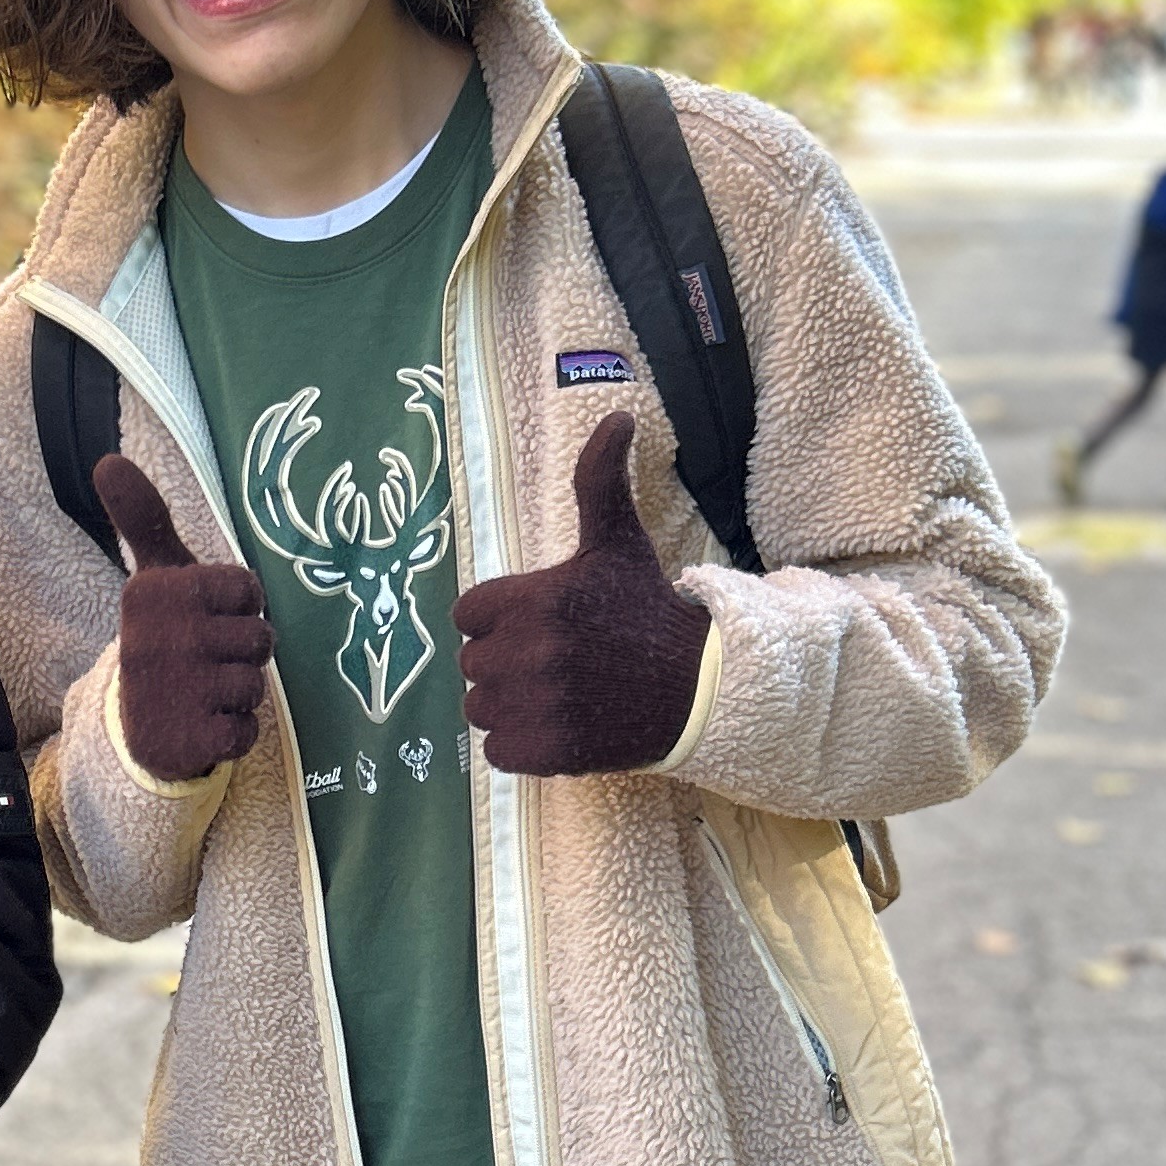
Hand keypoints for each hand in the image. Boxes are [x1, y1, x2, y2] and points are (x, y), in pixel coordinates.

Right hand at [93, 455, 272, 780]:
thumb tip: (107, 460)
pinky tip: (204, 726)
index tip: (207, 620)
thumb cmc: (165, 640)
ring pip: (256, 685)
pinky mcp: (191, 738)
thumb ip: (144, 520)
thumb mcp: (156, 578)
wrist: (134, 730)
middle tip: (206, 663)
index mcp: (158, 593)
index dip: (240, 609)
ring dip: (239, 694)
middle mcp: (163, 637)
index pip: (249, 590)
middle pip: (260, 638)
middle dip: (244, 655)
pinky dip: (235, 734)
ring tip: (204, 693)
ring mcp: (176, 690)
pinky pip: (247, 731)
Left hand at [452, 411, 706, 775]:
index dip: (497, 619)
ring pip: (481, 708)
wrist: (698, 687)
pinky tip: (560, 725)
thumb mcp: (618, 541)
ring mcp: (536, 704)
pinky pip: (498, 752)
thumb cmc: (646, 609)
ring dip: (510, 705)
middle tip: (557, 658)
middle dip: (505, 661)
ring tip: (560, 692)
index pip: (467, 615)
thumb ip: (598, 479)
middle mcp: (528, 651)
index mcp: (532, 598)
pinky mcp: (547, 751)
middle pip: (472, 664)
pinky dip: (522, 746)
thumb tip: (618, 413)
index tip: (539, 621)